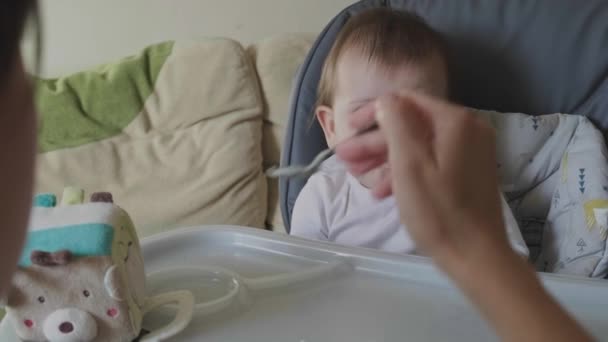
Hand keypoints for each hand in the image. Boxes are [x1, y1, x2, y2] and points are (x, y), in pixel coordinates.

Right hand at [336, 92, 509, 266]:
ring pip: (418, 146)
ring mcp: (470, 152)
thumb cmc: (438, 211)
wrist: (476, 256)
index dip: (373, 113)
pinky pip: (431, 162)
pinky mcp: (468, 172)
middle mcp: (467, 129)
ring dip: (385, 159)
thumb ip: (395, 123)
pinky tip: (382, 192)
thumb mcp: (409, 164)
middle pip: (411, 125)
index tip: (348, 130)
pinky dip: (406, 172)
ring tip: (356, 176)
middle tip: (345, 158)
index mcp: (454, 121)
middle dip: (374, 142)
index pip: (406, 101)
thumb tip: (385, 100)